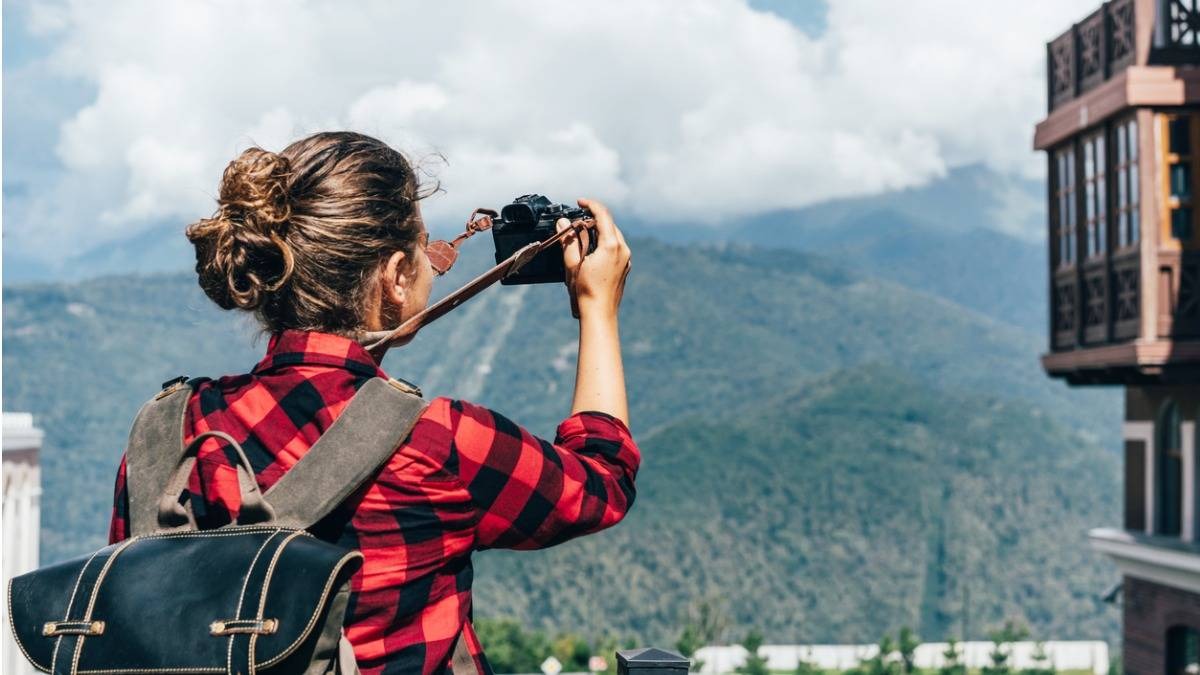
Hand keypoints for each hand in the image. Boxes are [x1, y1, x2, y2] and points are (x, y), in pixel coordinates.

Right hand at [557, 198, 630, 318]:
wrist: (600, 314)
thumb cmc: (585, 291)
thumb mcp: (572, 263)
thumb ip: (568, 240)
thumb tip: (563, 222)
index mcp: (611, 245)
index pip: (603, 215)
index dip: (590, 205)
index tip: (579, 202)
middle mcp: (622, 249)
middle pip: (609, 224)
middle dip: (593, 218)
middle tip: (577, 220)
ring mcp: (626, 259)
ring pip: (614, 235)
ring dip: (599, 230)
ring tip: (582, 235)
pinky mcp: (625, 267)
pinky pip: (616, 247)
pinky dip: (604, 242)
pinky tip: (591, 250)